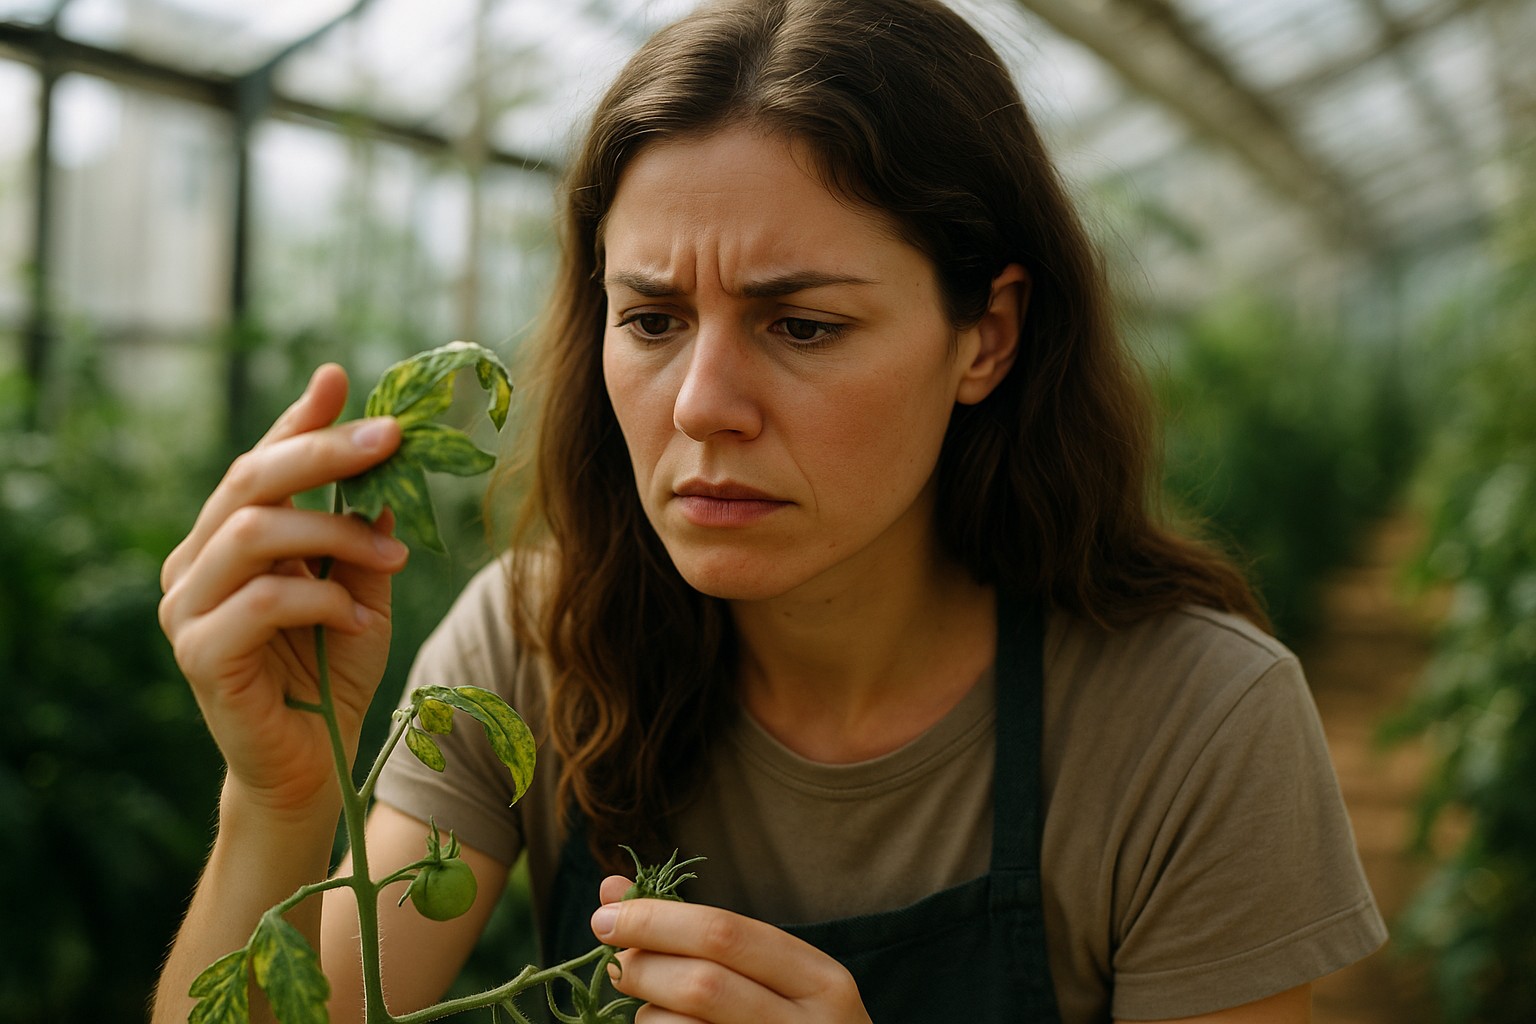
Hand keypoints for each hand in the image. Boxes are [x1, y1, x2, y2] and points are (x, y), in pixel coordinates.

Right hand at [158, 364, 406, 817]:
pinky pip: (263, 600)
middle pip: (252, 482)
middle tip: (393, 438)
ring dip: (337, 533)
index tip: (344, 378)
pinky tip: (360, 621)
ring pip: (257, 533)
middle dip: (326, 452)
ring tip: (395, 555)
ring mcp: (186, 608)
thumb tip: (391, 465)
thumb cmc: (333, 673)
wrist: (312, 766)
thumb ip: (366, 532)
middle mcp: (194, 564)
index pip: (260, 462)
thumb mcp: (362, 590)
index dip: (299, 420)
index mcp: (226, 540)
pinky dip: (322, 600)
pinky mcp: (199, 654)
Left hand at [591, 875, 872, 1023]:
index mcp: (821, 981)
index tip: (605, 917)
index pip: (725, 934)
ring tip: (652, 1012)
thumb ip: (699, 932)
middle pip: (702, 983)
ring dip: (647, 1016)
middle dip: (642, 966)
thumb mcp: (768, 976)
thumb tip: (613, 889)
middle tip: (613, 964)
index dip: (656, 921)